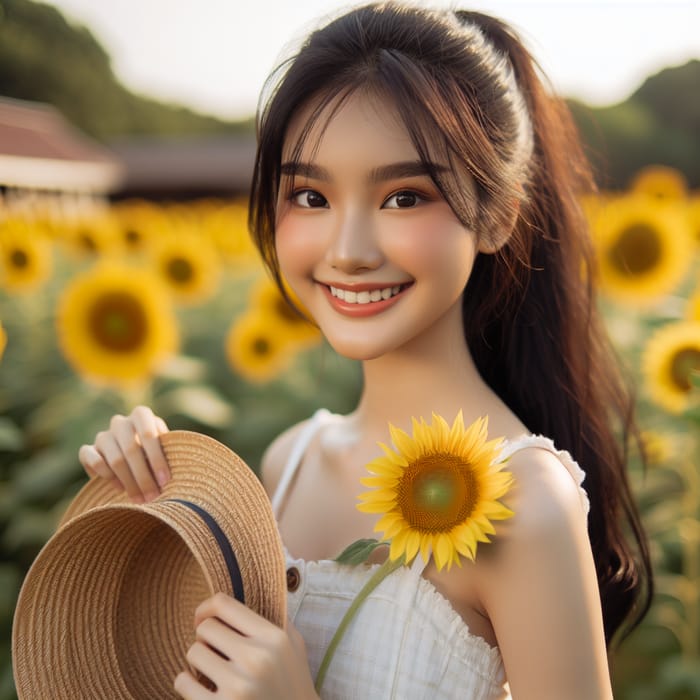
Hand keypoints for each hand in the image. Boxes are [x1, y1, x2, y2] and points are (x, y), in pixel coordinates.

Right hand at [78, 405, 169, 502]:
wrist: (132, 458)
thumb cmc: (155, 453)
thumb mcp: (165, 448)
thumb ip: (168, 453)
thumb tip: (178, 472)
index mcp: (141, 415)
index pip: (149, 434)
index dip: (157, 459)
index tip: (165, 481)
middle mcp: (120, 422)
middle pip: (131, 450)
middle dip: (144, 476)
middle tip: (153, 496)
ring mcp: (103, 435)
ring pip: (115, 459)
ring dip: (129, 482)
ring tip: (140, 498)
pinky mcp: (87, 450)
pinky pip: (94, 462)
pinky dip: (108, 477)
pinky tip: (120, 488)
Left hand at [174, 593, 317, 699]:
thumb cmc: (293, 686)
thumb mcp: (295, 647)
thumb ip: (278, 618)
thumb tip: (253, 590)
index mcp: (274, 638)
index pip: (224, 604)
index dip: (207, 607)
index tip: (203, 618)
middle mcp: (256, 659)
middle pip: (206, 628)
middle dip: (206, 639)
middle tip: (215, 652)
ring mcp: (238, 686)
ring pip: (193, 653)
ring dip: (198, 662)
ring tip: (212, 671)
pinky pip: (183, 682)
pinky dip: (186, 683)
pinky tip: (200, 688)